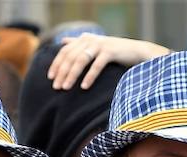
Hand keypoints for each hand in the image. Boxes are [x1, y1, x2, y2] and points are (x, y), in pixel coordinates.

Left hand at [48, 34, 167, 89]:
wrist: (136, 52)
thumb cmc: (114, 52)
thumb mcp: (94, 46)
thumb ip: (79, 44)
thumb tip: (62, 41)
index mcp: (84, 38)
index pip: (65, 51)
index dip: (56, 64)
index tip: (50, 77)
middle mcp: (90, 39)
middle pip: (70, 56)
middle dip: (62, 72)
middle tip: (56, 87)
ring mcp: (100, 45)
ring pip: (81, 60)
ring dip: (72, 75)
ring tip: (66, 88)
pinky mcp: (110, 51)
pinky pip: (96, 65)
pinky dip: (89, 76)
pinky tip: (84, 87)